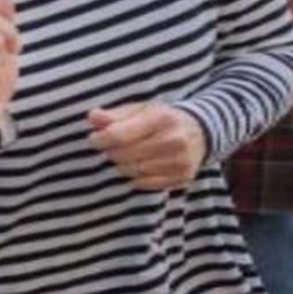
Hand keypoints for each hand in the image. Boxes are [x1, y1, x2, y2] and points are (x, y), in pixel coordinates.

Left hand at [89, 102, 207, 189]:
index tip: (94, 138)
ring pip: (132, 171)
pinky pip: (145, 184)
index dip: (101, 138)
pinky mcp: (182, 177)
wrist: (201, 131)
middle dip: (111, 151)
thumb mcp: (141, 109)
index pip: (119, 134)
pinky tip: (138, 167)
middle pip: (124, 155)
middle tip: (111, 147)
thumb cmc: (163, 119)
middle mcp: (173, 140)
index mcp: (161, 117)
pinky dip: (136, 178)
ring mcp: (180, 161)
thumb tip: (92, 117)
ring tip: (125, 156)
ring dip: (122, 165)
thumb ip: (115, 115)